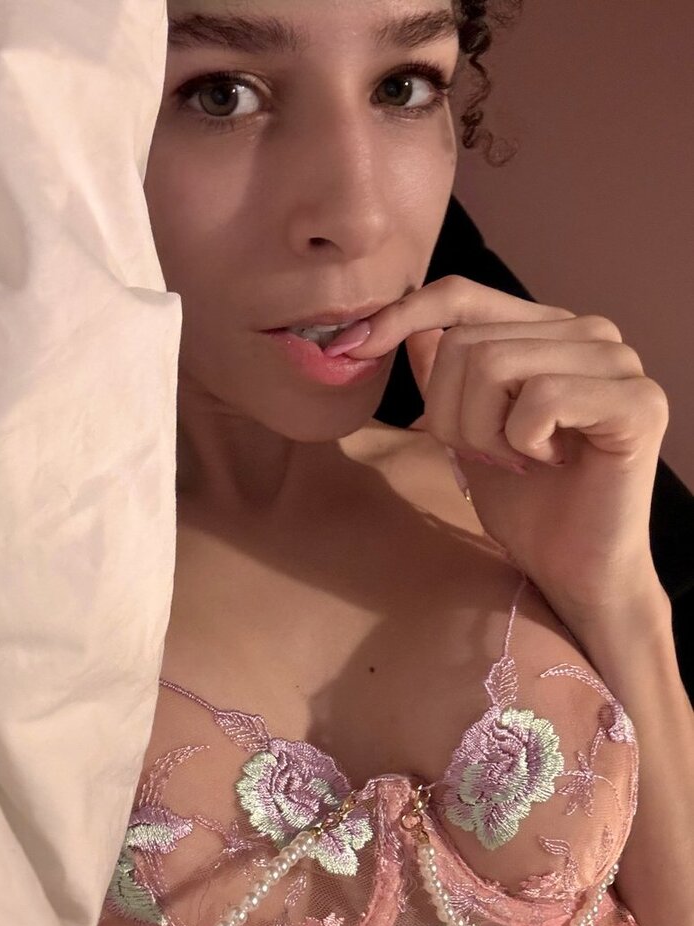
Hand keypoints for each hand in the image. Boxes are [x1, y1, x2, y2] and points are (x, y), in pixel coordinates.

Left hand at [335, 276, 669, 622]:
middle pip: (463, 343)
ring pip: (493, 366)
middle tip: (486, 456)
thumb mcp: (466, 430)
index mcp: (546, 330)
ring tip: (518, 460)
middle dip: (449, 414)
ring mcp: (618, 363)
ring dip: (483, 433)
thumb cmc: (524, 502)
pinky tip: (549, 463)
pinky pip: (540, 398)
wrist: (571, 567)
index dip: (399, 316)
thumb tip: (407, 327)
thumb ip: (445, 374)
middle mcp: (588, 333)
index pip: (460, 295)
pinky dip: (522, 441)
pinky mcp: (638, 402)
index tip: (348, 349)